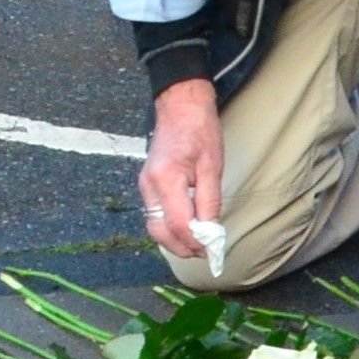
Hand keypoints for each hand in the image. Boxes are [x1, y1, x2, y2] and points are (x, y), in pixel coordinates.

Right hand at [140, 79, 222, 259]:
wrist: (180, 105)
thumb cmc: (200, 130)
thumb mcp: (212, 167)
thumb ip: (209, 203)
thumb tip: (211, 235)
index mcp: (166, 179)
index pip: (178, 224)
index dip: (196, 243)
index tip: (214, 251)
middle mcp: (149, 185)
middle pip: (160, 231)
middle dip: (183, 248)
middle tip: (206, 252)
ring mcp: (144, 185)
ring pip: (154, 226)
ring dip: (175, 240)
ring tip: (199, 243)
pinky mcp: (146, 184)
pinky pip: (155, 215)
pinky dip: (169, 228)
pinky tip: (188, 228)